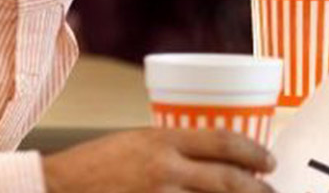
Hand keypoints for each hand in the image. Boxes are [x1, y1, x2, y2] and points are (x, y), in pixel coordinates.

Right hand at [41, 128, 274, 192]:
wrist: (57, 187)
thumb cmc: (93, 165)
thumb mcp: (136, 142)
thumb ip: (171, 148)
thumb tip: (209, 160)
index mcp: (161, 140)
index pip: (222, 141)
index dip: (253, 151)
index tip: (268, 160)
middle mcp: (164, 169)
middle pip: (228, 179)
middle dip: (257, 188)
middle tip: (271, 190)